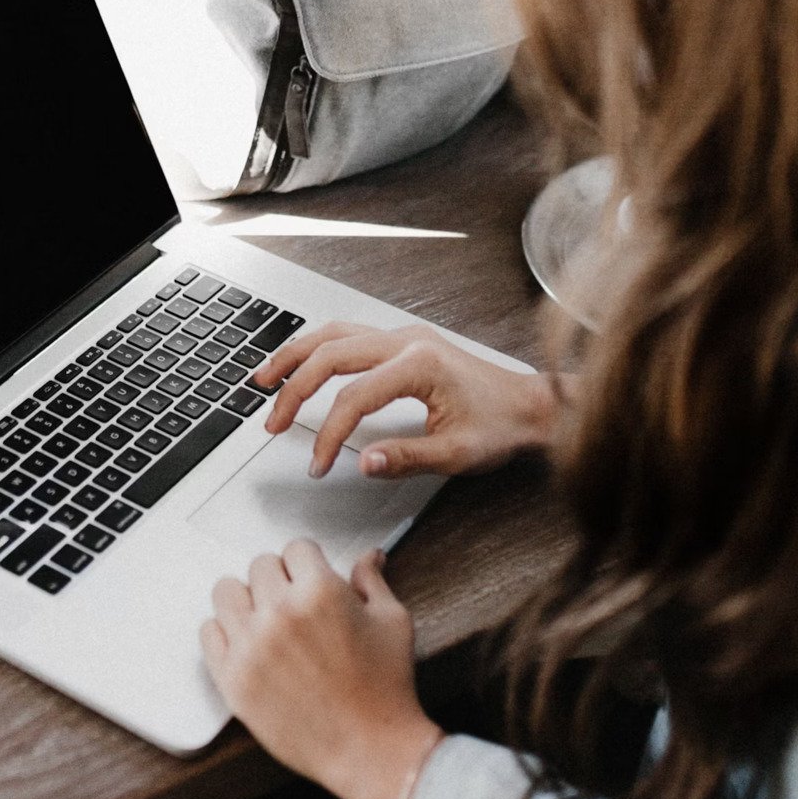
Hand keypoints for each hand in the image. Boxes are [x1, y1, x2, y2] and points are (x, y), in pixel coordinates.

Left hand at [201, 540, 441, 798]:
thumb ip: (372, 582)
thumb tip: (369, 556)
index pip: (296, 548)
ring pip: (226, 591)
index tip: (311, 578)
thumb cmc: (386, 689)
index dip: (308, 563)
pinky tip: (248, 644)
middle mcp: (280, 613)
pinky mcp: (232, 679)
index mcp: (320, 591)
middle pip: (260, 566)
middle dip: (280, 579)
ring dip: (247, 600)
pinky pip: (209, 632)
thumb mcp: (392, 622)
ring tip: (266, 619)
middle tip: (295, 604)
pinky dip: (226, 633)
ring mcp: (251, 646)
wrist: (371, 751)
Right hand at [256, 322, 562, 478]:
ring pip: (334, 334)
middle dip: (294, 389)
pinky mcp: (404, 341)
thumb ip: (407, 457)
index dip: (329, 434)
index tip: (319, 464)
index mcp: (419, 364)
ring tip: (265, 379)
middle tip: (272, 423)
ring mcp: (404, 335)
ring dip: (296, 356)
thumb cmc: (502, 426)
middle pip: (331, 354)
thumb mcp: (457, 453)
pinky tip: (302, 362)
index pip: (353, 398)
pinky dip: (318, 348)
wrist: (532, 405)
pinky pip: (348, 334)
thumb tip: (363, 462)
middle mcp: (407, 340)